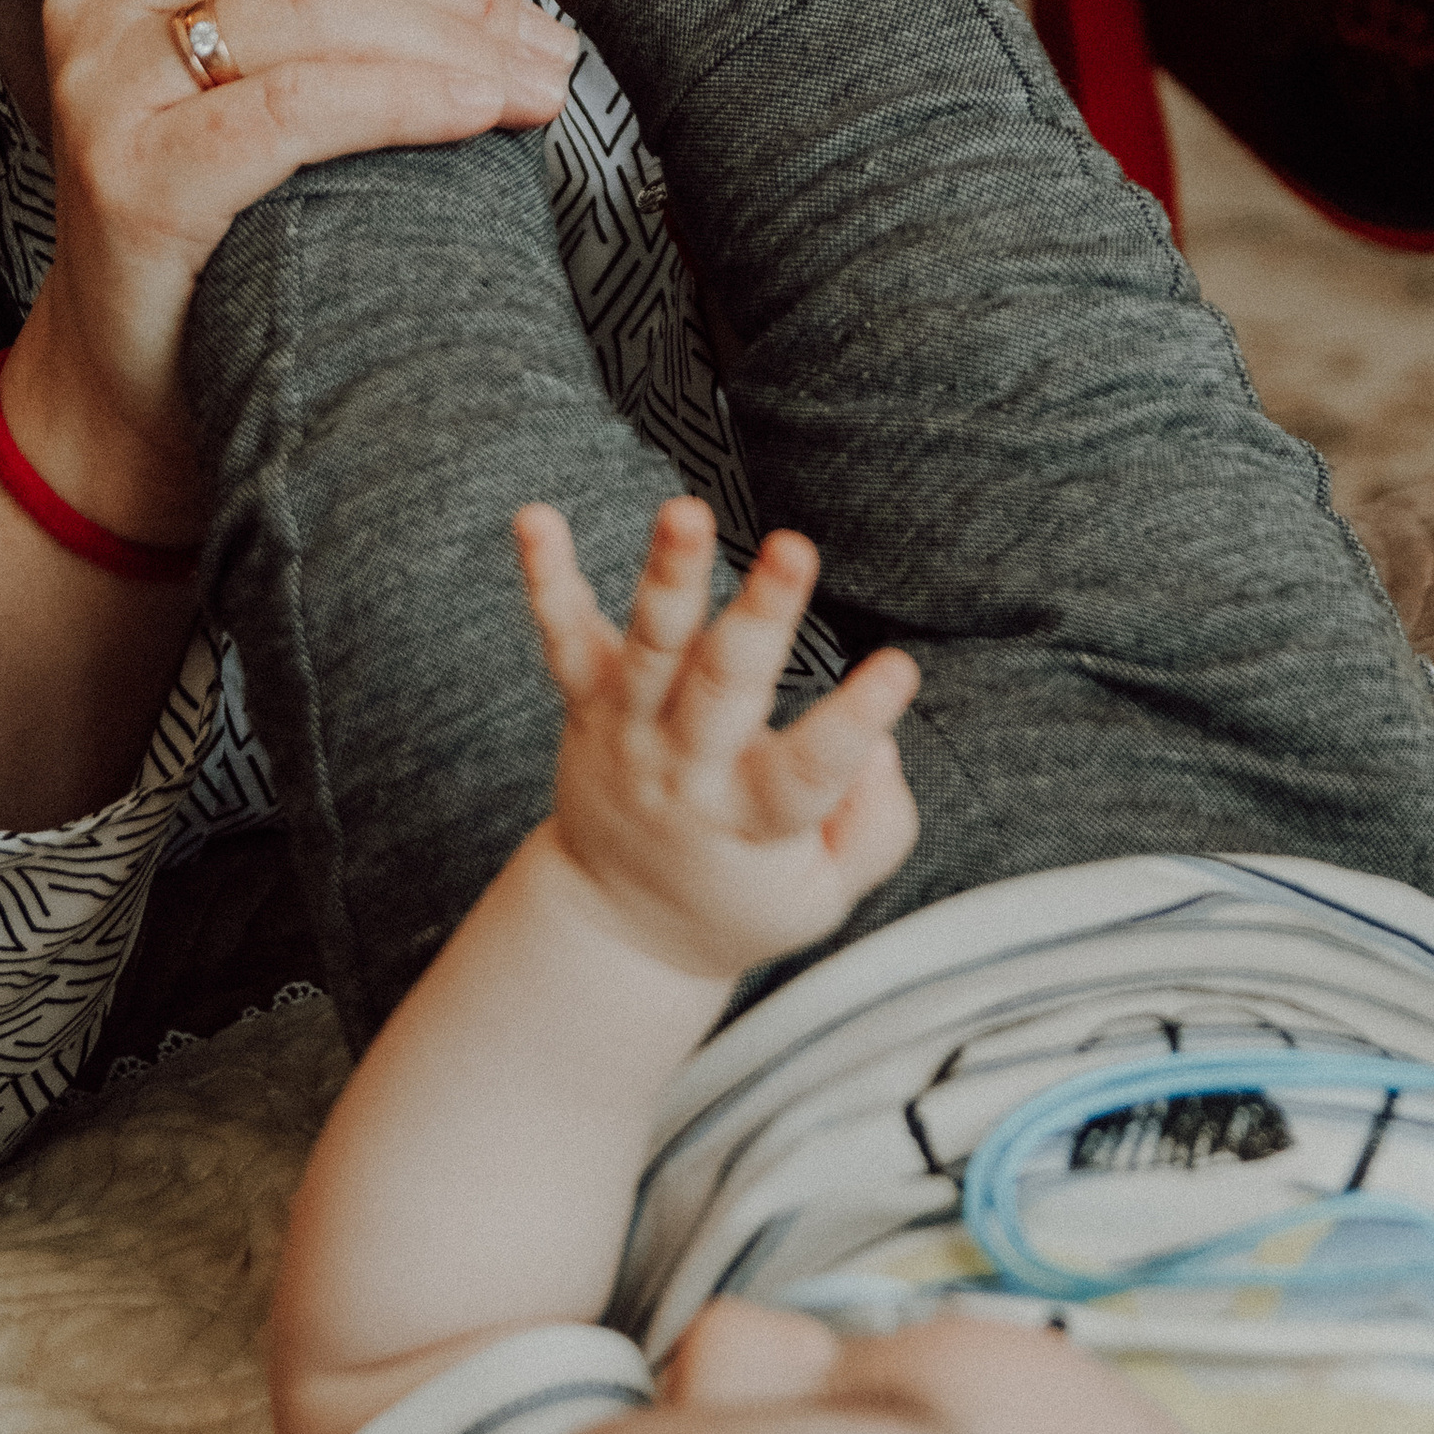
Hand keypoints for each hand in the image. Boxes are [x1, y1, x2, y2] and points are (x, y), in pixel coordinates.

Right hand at [3, 0, 578, 540]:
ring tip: (535, 84)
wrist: (136, 375)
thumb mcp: (259, 70)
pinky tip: (477, 112)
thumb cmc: (226, 214)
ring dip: (452, 43)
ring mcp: (103, 83)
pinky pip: (296, 109)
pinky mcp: (130, 175)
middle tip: (543, 44)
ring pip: (314, 13)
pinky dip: (403, 99)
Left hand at [516, 494, 919, 976]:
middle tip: (794, 549)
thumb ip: (873, 826)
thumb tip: (878, 745)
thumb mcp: (823, 897)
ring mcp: (629, 730)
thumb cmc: (744, 891)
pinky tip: (536, 518)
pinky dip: (548, 576)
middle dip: (761, 615)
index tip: (898, 669)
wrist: (618, 922)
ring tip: (686, 511)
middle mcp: (685, 769)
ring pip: (651, 646)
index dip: (856, 724)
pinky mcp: (588, 700)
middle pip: (724, 689)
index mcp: (752, 822)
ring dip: (670, 575)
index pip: (810, 775)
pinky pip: (563, 634)